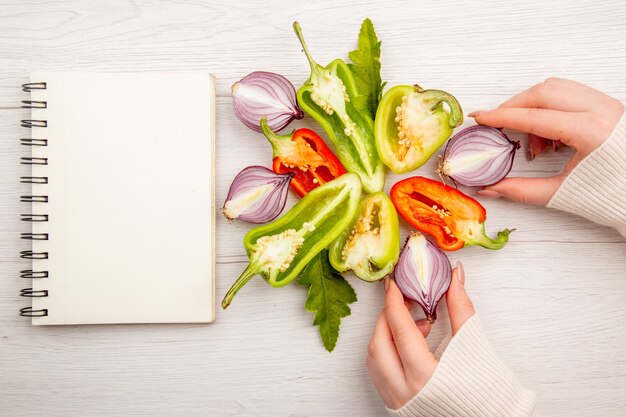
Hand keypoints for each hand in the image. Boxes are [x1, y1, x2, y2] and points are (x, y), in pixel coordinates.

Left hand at [366, 262, 474, 409]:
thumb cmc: (489, 393)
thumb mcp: (475, 345)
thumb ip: (461, 307)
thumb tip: (454, 277)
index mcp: (425, 376)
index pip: (400, 329)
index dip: (394, 302)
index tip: (394, 284)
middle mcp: (405, 392)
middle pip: (380, 343)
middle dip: (387, 316)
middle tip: (402, 299)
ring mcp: (398, 400)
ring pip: (375, 359)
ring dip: (386, 335)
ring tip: (414, 324)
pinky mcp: (398, 405)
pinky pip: (379, 373)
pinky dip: (388, 352)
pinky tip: (409, 344)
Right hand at [470, 77, 623, 204]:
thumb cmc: (612, 195)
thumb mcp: (562, 193)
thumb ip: (521, 190)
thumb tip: (489, 188)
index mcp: (592, 132)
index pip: (534, 117)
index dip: (501, 117)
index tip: (480, 118)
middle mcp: (602, 111)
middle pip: (542, 92)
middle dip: (514, 106)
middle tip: (497, 125)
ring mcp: (608, 104)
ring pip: (556, 87)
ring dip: (532, 106)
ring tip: (530, 139)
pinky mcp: (609, 104)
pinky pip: (570, 93)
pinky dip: (550, 106)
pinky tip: (548, 134)